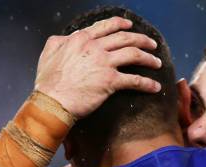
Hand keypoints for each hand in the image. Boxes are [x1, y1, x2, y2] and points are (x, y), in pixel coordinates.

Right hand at [35, 16, 161, 117]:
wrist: (52, 102)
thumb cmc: (48, 82)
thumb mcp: (49, 53)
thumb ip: (60, 42)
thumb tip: (65, 38)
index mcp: (81, 39)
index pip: (106, 26)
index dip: (120, 24)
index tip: (130, 25)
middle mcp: (95, 48)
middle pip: (125, 38)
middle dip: (142, 39)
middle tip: (152, 43)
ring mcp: (104, 63)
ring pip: (134, 54)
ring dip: (149, 58)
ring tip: (157, 62)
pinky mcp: (110, 82)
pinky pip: (135, 80)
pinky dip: (147, 83)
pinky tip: (155, 87)